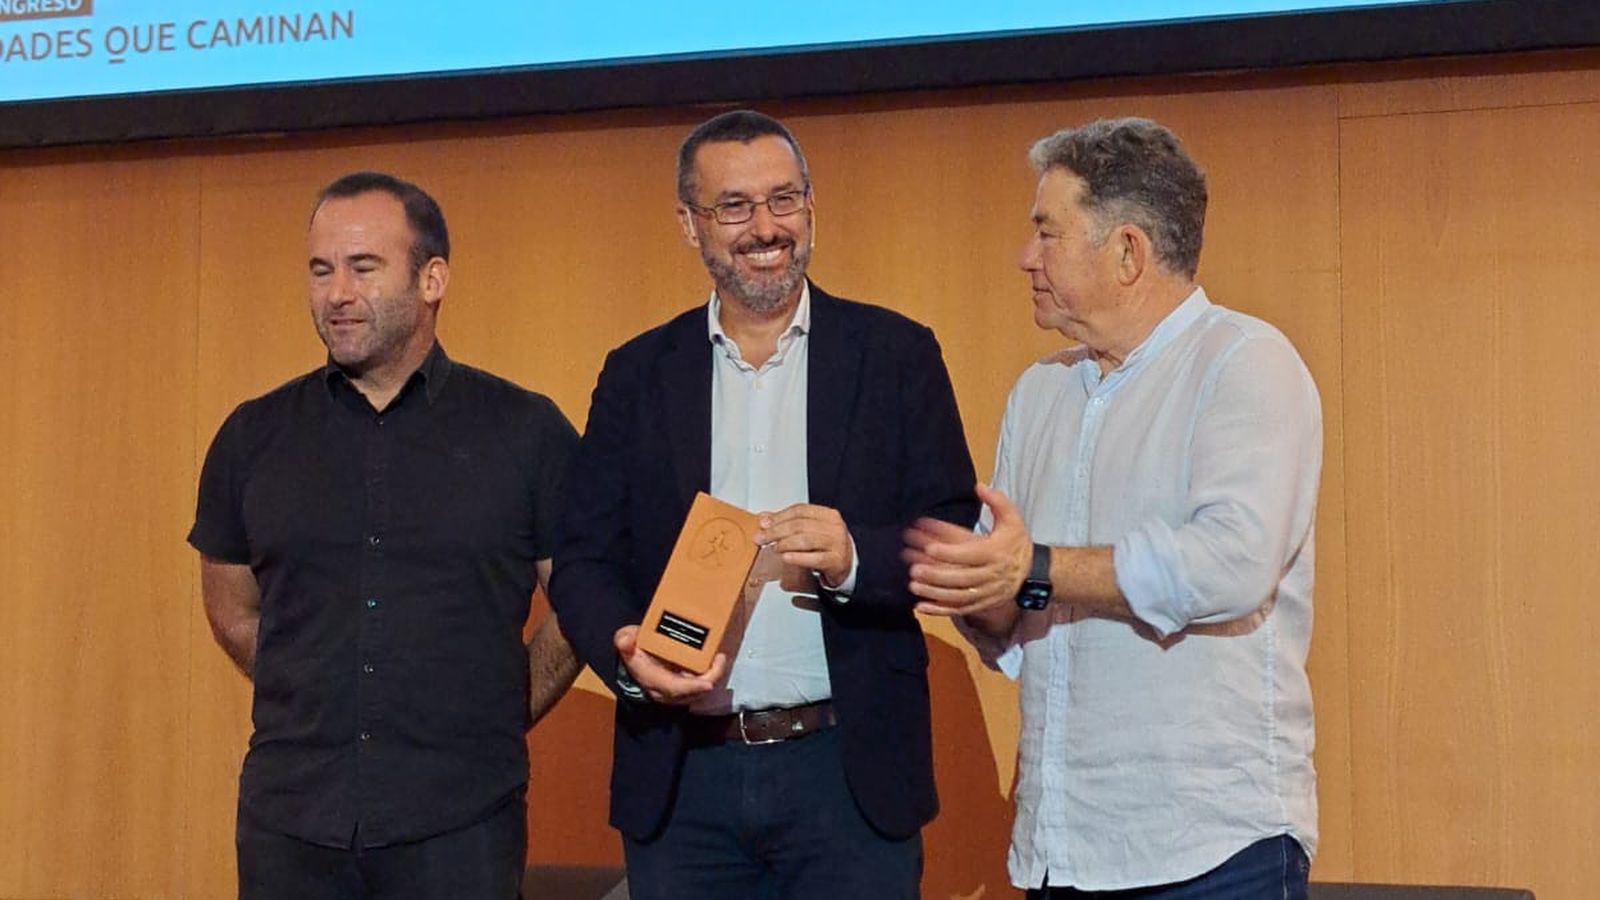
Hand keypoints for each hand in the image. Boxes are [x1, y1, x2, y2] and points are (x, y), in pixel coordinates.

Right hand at [613, 625, 726, 704]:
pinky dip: (711, 673)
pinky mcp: (686, 685)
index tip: (708, 684)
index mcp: (652, 680)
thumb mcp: (625, 640)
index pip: (673, 689)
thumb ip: (624, 640)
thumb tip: (626, 641)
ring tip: (719, 657)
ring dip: (713, 675)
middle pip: (693, 692)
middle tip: (720, 659)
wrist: (636, 660)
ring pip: (700, 689)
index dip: (691, 687)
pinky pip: (702, 683)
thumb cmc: (634, 650)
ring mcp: (678, 690)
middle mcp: (667, 690)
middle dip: (710, 678)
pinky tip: (715, 659)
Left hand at [754, 503, 852, 587]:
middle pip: (800, 525)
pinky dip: (798, 557)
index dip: (779, 516)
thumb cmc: (827, 546)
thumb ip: (788, 523)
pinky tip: (786, 558)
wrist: (847, 565)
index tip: (764, 523)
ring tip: (774, 548)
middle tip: (761, 538)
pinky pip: (814, 558)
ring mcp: (837, 544)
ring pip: (806, 540)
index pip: (800, 510)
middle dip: (777, 531)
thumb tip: (764, 518)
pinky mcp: (836, 561)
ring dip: (785, 544)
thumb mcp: (810, 530)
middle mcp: (834, 527)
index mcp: (828, 515)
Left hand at [903, 483, 1032, 616]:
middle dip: (937, 575)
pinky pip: (960, 610)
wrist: (1032, 571)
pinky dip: (940, 610)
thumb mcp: (1013, 518)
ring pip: (959, 596)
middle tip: (914, 569)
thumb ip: (997, 501)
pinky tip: (921, 606)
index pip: (971, 554)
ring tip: (913, 585)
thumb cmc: (1016, 541)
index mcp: (996, 552)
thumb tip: (979, 487)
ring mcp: (987, 592)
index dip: (949, 553)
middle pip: (962, 578)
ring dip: (935, 593)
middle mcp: (992, 574)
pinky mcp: (982, 604)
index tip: (929, 548)